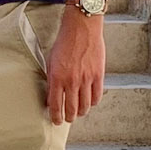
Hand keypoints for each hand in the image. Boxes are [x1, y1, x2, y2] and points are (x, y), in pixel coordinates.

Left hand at [44, 10, 105, 124]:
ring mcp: (86, 79)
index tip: (56, 121)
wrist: (81, 28)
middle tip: (67, 119)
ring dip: (81, 112)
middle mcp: (71, 81)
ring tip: (79, 113)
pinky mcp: (98, 75)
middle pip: (71, 109)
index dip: (56, 117)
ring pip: (85, 106)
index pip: (55, 105)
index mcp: (57, 77)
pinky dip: (93, 102)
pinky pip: (97, 96)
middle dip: (68, 118)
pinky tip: (90, 102)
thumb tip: (52, 95)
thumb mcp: (51, 61)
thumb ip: (52, 79)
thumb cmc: (64, 42)